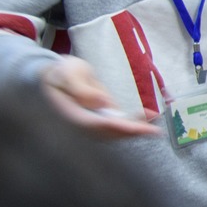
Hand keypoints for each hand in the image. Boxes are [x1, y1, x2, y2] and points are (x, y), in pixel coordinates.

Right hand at [40, 56, 160, 138]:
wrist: (51, 78)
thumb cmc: (59, 73)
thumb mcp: (68, 73)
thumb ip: (81, 88)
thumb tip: (102, 102)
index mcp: (68, 115)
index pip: (94, 125)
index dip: (116, 127)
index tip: (135, 128)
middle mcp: (78, 126)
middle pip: (106, 134)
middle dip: (131, 132)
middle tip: (153, 131)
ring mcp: (87, 126)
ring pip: (113, 133)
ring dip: (135, 130)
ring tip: (155, 124)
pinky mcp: (95, 123)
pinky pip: (114, 127)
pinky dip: (131, 125)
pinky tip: (147, 118)